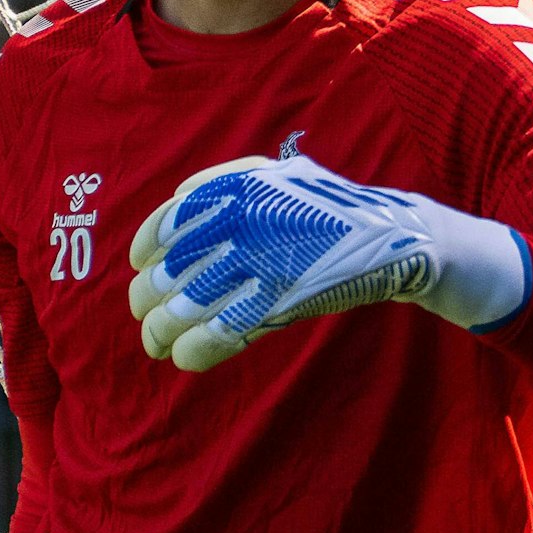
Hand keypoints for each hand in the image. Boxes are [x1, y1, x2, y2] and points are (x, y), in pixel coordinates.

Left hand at [127, 153, 531, 370]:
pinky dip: (196, 351)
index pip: (162, 229)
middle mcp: (235, 228)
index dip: (144, 256)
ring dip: (162, 334)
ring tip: (160, 345)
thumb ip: (223, 181)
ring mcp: (255, 269)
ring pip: (183, 313)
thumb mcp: (276, 176)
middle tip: (149, 318)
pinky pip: (217, 337)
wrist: (390, 239)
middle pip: (164, 277)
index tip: (142, 271)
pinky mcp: (275, 306)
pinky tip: (189, 357)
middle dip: (146, 304)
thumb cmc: (326, 208)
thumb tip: (176, 199)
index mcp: (231, 194)